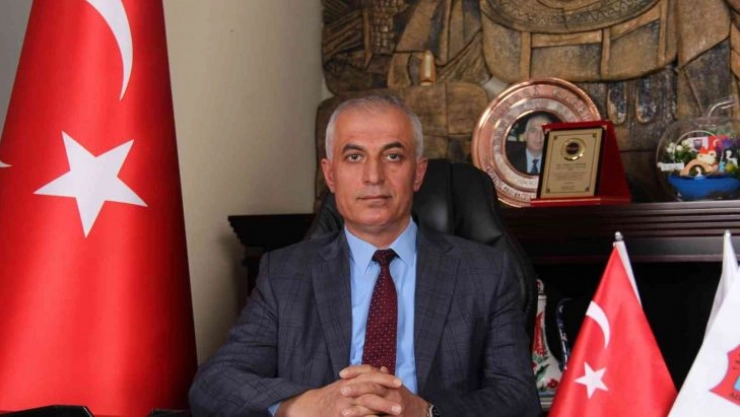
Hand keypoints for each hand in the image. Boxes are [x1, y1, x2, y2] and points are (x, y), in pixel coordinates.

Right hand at [275, 365, 404, 416]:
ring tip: (396, 415)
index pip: (370, 376)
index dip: (385, 379)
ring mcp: (343, 406)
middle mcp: (346, 392)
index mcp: (350, 381)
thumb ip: (366, 375)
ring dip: (381, 412)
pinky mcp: (342, 416)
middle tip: (402, 405)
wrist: (310, 407)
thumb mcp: (349, 382)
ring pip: (365, 408)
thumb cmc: (333, 395)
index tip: (400, 383)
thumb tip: (384, 369)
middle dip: (386, 399)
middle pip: (369, 392)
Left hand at [338, 365, 428, 416]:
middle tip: (341, 391)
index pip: (371, 371)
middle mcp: (392, 392)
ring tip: (343, 412)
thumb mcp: (394, 387)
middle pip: (372, 386)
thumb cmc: (403, 399)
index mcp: (389, 382)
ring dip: (357, 409)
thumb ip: (384, 378)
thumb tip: (381, 368)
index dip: (356, 371)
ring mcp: (394, 406)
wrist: (420, 414)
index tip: (341, 373)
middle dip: (356, 388)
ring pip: (374, 405)